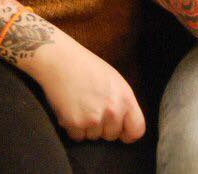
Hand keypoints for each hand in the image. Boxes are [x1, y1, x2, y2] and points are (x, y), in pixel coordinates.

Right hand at [24, 31, 144, 141]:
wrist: (60, 60)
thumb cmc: (87, 67)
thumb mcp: (115, 81)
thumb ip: (123, 103)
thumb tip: (124, 124)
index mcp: (125, 98)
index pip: (137, 129)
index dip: (128, 132)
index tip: (121, 130)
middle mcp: (112, 111)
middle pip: (112, 135)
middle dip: (103, 127)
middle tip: (92, 107)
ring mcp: (93, 119)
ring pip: (93, 137)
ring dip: (86, 127)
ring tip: (80, 105)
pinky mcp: (74, 123)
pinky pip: (77, 137)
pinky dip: (73, 128)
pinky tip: (70, 109)